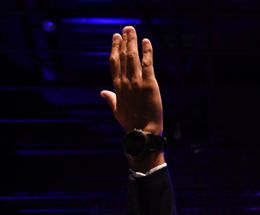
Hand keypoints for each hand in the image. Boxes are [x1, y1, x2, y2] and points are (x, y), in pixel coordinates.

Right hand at [100, 26, 163, 170]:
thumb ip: (110, 98)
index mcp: (117, 87)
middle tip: (125, 29)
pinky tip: (146, 41)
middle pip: (122, 56)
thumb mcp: (117, 110)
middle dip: (124, 41)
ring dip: (132, 41)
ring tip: (132, 30)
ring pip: (133, 57)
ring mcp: (136, 82)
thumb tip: (102, 92)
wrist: (142, 132)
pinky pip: (147, 63)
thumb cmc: (130, 123)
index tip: (115, 38)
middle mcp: (125, 82)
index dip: (114, 48)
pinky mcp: (149, 84)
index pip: (114, 63)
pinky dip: (147, 51)